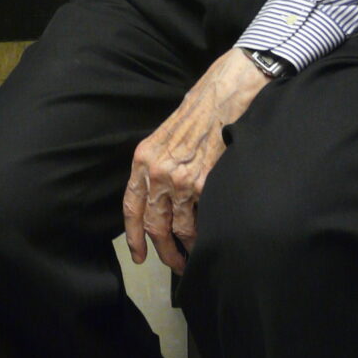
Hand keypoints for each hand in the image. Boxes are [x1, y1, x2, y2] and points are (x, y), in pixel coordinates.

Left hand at [123, 48, 270, 273]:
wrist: (226, 92)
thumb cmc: (201, 109)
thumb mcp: (168, 135)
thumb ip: (161, 164)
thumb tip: (164, 197)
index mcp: (143, 158)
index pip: (131, 206)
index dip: (134, 236)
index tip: (139, 255)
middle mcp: (157, 171)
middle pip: (153, 225)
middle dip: (163, 251)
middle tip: (174, 265)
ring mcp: (181, 179)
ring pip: (177, 228)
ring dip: (185, 249)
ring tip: (194, 258)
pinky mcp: (205, 183)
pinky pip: (201, 220)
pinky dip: (205, 234)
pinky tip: (210, 239)